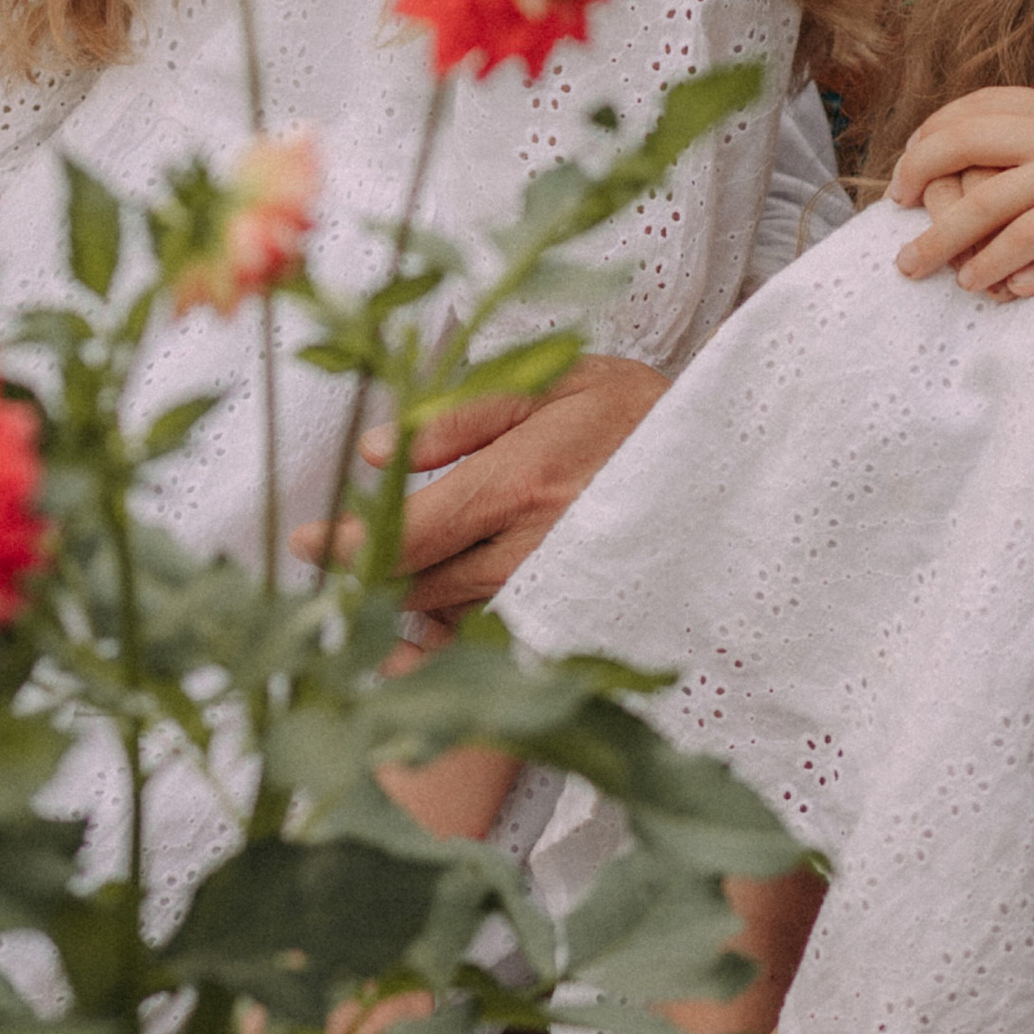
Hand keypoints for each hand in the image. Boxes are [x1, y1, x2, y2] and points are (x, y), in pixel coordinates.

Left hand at [290, 353, 670, 613]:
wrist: (729, 468)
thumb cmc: (634, 412)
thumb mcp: (552, 383)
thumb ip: (459, 413)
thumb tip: (373, 452)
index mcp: (520, 484)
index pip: (406, 529)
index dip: (344, 543)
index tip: (303, 541)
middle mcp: (535, 553)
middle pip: (418, 583)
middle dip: (369, 572)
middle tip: (336, 552)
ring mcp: (558, 601)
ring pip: (451, 618)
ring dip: (411, 599)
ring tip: (391, 571)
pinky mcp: (577, 632)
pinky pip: (495, 651)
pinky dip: (456, 638)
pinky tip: (435, 621)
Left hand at [890, 86, 1033, 297]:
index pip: (981, 103)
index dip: (938, 128)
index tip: (914, 154)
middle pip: (961, 136)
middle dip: (918, 169)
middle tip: (896, 203)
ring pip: (981, 196)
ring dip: (938, 235)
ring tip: (909, 265)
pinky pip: (1023, 233)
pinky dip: (989, 258)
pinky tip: (972, 281)